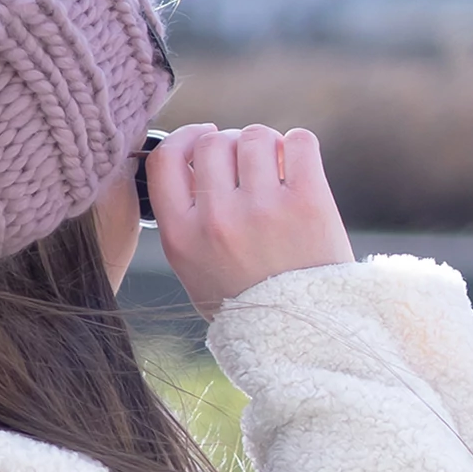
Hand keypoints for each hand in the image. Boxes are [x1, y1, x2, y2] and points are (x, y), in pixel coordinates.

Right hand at [146, 123, 355, 320]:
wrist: (301, 335)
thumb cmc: (246, 298)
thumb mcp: (192, 267)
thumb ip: (184, 215)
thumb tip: (192, 153)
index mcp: (181, 235)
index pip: (164, 158)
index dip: (184, 137)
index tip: (202, 137)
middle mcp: (217, 219)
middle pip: (213, 142)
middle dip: (231, 144)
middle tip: (247, 166)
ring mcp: (263, 209)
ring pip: (255, 136)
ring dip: (266, 146)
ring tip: (275, 171)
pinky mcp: (308, 202)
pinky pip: (299, 140)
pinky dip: (298, 146)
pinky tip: (298, 168)